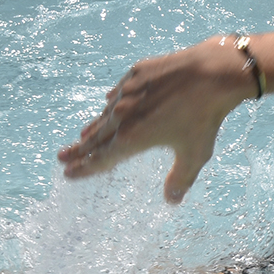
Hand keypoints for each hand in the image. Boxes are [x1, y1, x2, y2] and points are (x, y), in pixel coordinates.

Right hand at [57, 37, 256, 202]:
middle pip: (96, 137)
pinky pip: (119, 91)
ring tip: (84, 135)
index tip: (69, 173)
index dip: (85, 167)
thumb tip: (171, 202)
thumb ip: (180, 179)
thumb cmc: (205, 117)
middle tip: (62, 157)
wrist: (211, 72)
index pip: (101, 158)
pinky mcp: (138, 72)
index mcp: (131, 138)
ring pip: (106, 113)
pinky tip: (108, 102)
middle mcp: (123, 115)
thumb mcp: (195, 154)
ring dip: (94, 126)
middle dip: (79, 149)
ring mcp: (128, 91)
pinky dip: (112, 102)